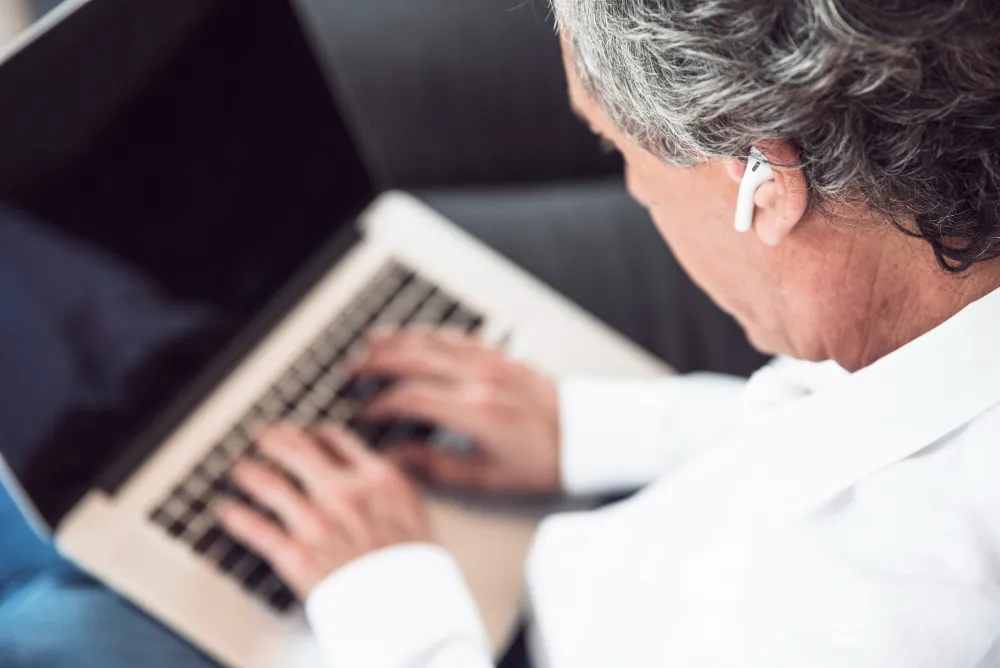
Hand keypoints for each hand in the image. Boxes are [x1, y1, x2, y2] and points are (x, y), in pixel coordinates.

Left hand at [219, 424, 430, 598]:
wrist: (408, 612)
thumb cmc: (414, 569)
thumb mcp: (414, 512)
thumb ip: (390, 486)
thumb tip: (381, 466)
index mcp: (377, 479)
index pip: (335, 439)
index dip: (313, 434)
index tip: (305, 435)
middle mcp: (344, 493)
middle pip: (296, 449)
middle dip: (274, 439)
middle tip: (263, 437)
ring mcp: (318, 522)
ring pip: (269, 484)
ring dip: (249, 473)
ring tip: (240, 470)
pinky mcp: (296, 555)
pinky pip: (257, 530)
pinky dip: (237, 518)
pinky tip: (228, 511)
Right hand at [351, 330, 560, 492]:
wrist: (589, 437)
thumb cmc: (546, 462)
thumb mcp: (490, 479)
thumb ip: (439, 468)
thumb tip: (399, 460)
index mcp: (476, 410)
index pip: (412, 396)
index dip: (382, 404)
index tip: (365, 414)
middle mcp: (481, 378)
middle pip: (415, 358)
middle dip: (378, 362)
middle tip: (353, 370)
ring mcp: (493, 362)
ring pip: (434, 341)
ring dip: (399, 340)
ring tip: (371, 344)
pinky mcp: (503, 356)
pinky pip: (458, 337)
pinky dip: (430, 334)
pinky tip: (416, 337)